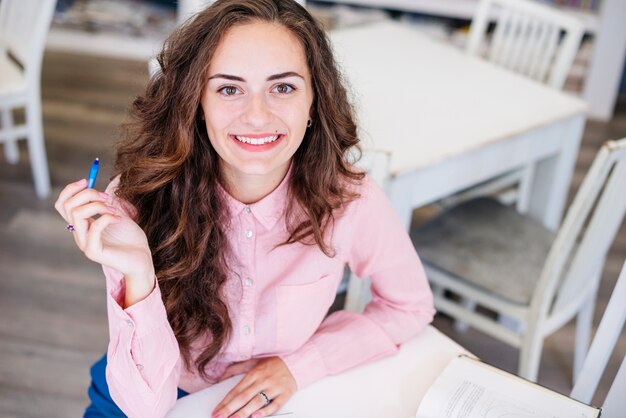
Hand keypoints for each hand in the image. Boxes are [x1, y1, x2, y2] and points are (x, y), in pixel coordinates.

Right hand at [55, 179, 154, 305]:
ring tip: (114, 209)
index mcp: (82, 225)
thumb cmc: (131, 238)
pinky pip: (93, 227)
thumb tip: (94, 182)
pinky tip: (118, 219)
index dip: (71, 189)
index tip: (87, 180)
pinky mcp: (94, 251)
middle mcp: (79, 234)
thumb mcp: (117, 214)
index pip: (63, 204)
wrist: (142, 259)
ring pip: (77, 214)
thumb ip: (105, 202)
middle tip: (107, 197)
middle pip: (68, 206)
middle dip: (87, 194)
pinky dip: (107, 217)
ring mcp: (85, 243)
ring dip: (97, 205)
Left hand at [212, 357, 296, 417]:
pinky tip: (256, 416)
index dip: (224, 402)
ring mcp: (274, 387)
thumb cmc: (273, 363)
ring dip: (244, 411)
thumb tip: (220, 375)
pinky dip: (265, 411)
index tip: (216, 411)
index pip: (236, 390)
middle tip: (219, 417)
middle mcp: (262, 380)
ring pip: (257, 401)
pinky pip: (275, 404)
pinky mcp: (285, 393)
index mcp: (253, 374)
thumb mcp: (253, 362)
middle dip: (230, 409)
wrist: (296, 361)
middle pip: (243, 397)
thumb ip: (236, 368)